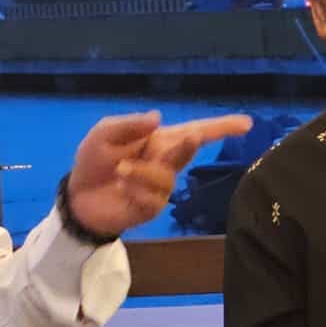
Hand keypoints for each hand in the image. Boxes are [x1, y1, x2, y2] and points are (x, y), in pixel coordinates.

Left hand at [66, 111, 252, 235]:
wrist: (78, 197)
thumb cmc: (94, 161)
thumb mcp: (104, 134)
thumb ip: (128, 125)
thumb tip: (158, 118)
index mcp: (160, 141)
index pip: (196, 131)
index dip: (222, 127)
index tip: (247, 123)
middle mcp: (166, 162)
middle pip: (190, 151)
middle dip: (189, 145)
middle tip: (188, 139)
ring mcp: (162, 187)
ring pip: (166, 177)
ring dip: (142, 172)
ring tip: (119, 170)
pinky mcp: (152, 208)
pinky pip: (152, 198)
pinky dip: (134, 189)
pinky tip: (120, 188)